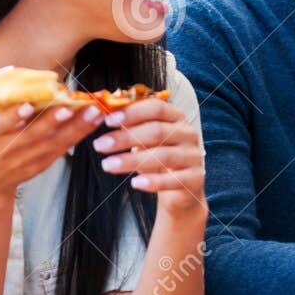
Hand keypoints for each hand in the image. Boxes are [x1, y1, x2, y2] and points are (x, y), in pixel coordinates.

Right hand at [0, 98, 103, 197]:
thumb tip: (12, 70)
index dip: (13, 116)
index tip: (28, 106)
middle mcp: (5, 147)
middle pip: (31, 135)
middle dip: (51, 121)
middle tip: (68, 107)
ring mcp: (24, 158)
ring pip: (52, 143)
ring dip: (75, 127)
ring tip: (92, 112)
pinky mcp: (40, 164)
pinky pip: (61, 149)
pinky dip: (78, 135)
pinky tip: (93, 121)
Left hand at [92, 97, 206, 215]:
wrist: (180, 187)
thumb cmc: (157, 155)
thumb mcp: (144, 137)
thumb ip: (130, 124)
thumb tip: (99, 111)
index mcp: (176, 117)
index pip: (156, 107)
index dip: (131, 112)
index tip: (107, 121)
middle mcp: (188, 134)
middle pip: (157, 131)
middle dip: (125, 137)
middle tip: (99, 144)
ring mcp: (193, 156)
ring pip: (163, 155)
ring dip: (131, 161)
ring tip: (107, 165)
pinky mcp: (195, 178)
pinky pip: (173, 180)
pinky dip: (153, 182)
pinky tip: (135, 183)